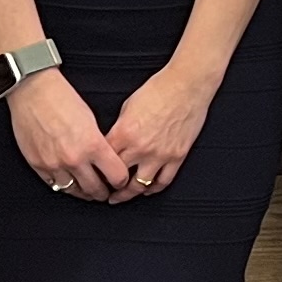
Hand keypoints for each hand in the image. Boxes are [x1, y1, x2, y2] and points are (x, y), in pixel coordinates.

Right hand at [8, 68, 131, 200]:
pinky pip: (54, 185)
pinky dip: (63, 185)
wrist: (33, 91)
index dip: (121, 180)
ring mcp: (55, 164)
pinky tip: (69, 181)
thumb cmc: (61, 98)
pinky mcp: (38, 165)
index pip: (116, 176)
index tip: (120, 180)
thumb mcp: (91, 119)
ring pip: (75, 192)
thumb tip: (104, 160)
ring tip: (87, 189)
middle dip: (103, 192)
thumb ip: (98, 144)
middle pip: (96, 190)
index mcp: (92, 144)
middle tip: (105, 190)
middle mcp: (74, 158)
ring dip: (83, 192)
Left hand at [106, 61, 222, 197]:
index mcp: (124, 132)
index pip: (104, 159)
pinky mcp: (177, 157)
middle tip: (103, 191)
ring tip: (122, 196)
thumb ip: (120, 128)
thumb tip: (114, 141)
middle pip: (118, 177)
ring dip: (129, 194)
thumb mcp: (128, 105)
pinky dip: (153, 189)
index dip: (97, 169)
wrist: (187, 85)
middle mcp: (140, 147)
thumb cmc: (160, 89)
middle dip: (108, 186)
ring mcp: (160, 155)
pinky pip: (163, 181)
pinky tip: (147, 190)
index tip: (94, 174)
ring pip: (140, 185)